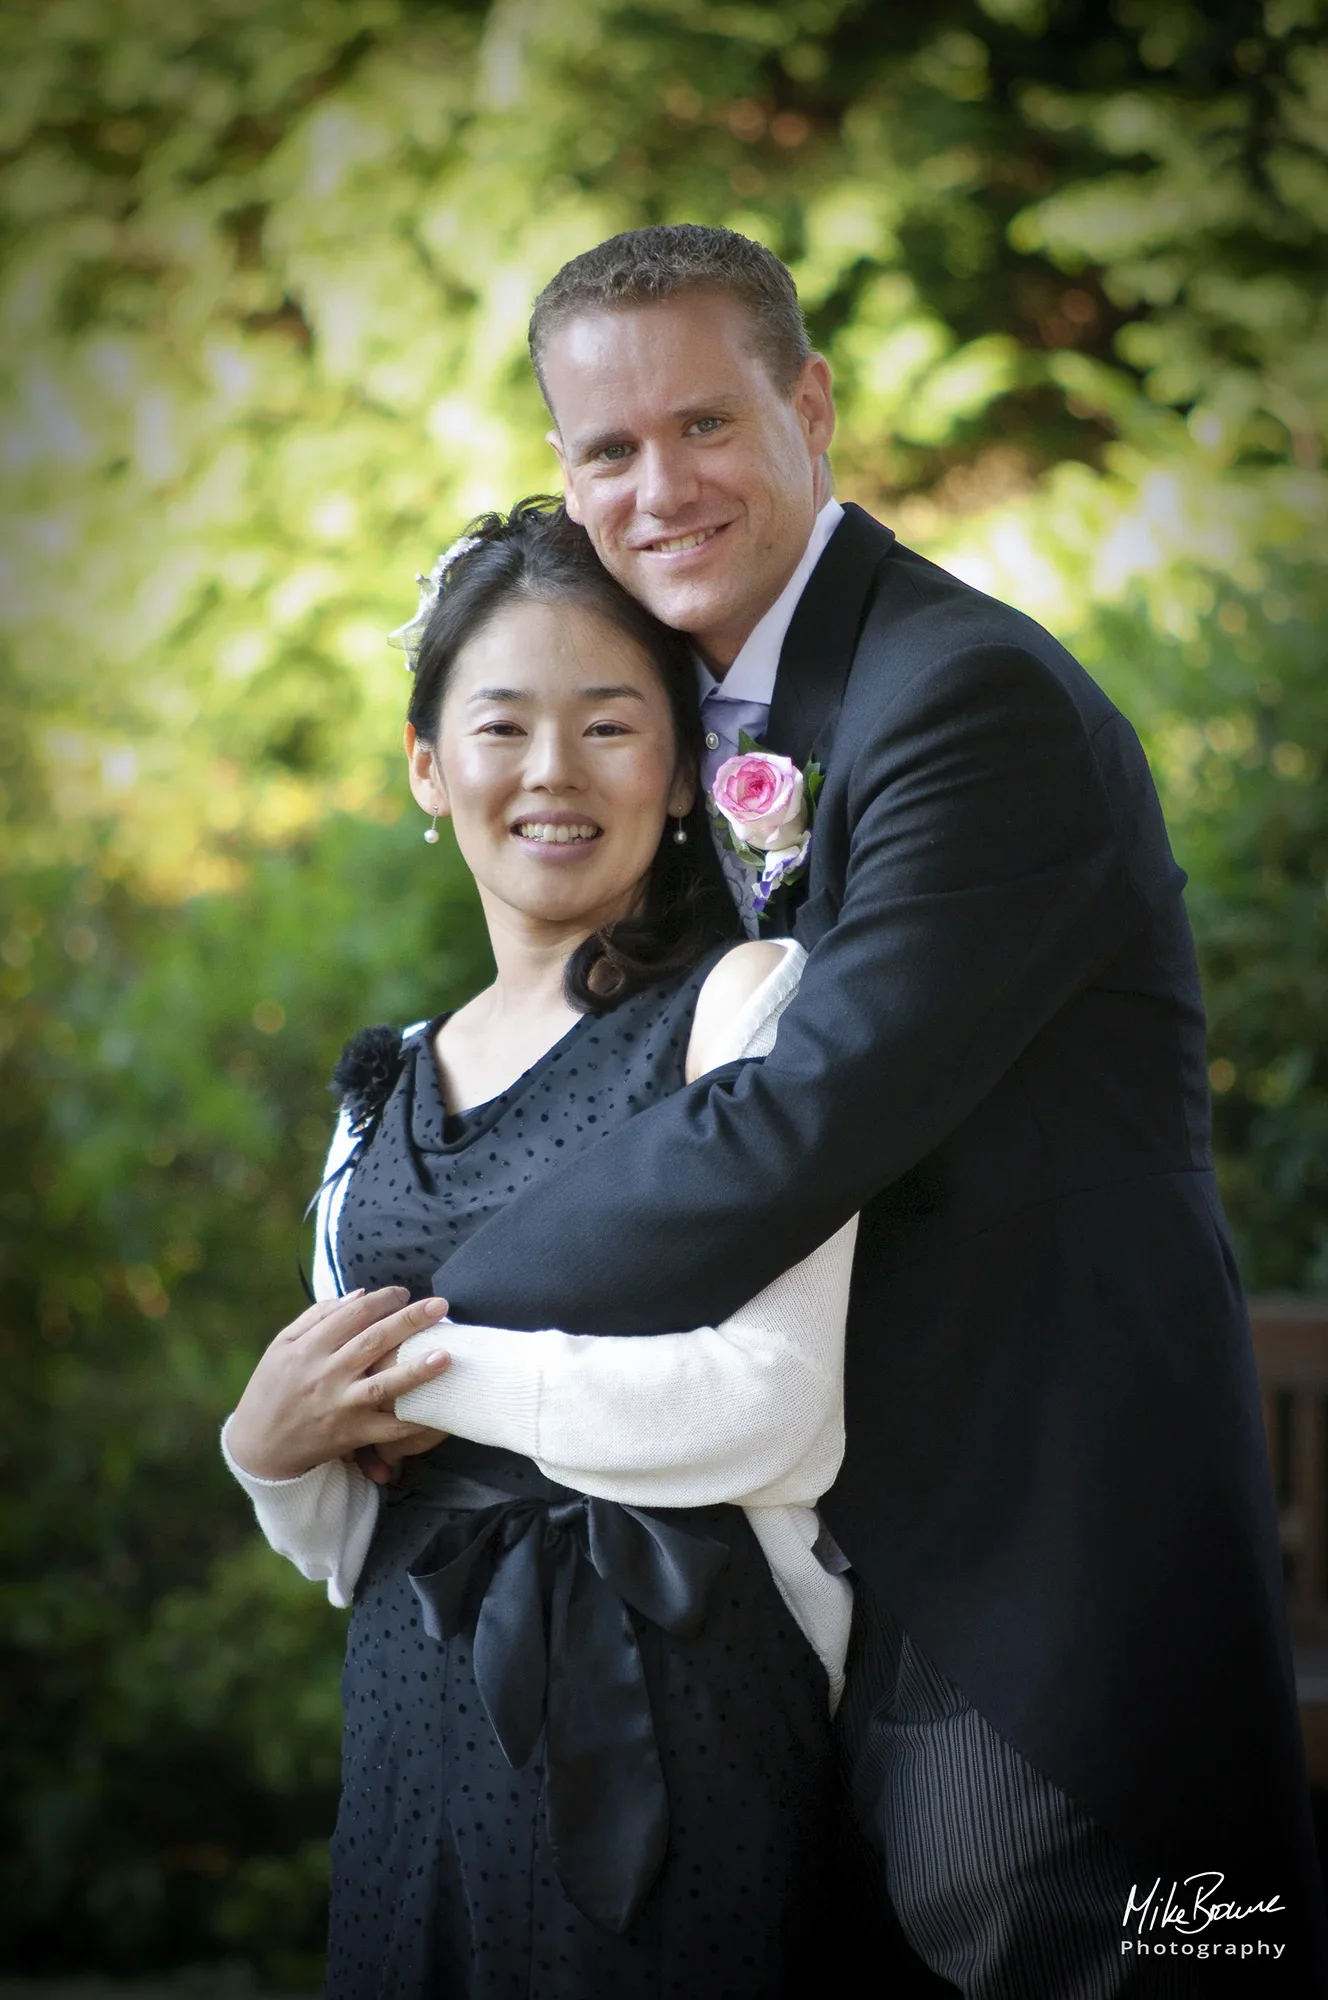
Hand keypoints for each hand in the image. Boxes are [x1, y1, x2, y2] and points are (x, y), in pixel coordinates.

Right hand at [226, 1288, 452, 1481]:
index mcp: (309, 1348)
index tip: (404, 1293)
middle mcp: (326, 1375)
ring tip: (445, 1355)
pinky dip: (414, 1422)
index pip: (352, 1315)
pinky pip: (388, 1430)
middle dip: (409, 1321)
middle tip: (440, 1305)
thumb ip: (318, 1316)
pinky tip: (439, 1410)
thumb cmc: (272, 1388)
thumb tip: (359, 1294)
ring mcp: (340, 1406)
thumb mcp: (282, 1346)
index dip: (382, 1300)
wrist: (259, 1446)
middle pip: (373, 1341)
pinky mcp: (351, 1435)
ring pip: (383, 1386)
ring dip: (416, 1370)